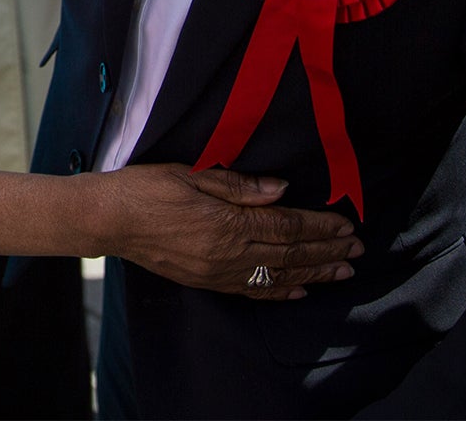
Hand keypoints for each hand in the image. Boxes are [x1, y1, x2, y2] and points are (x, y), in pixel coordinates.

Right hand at [99, 163, 360, 299]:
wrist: (108, 219)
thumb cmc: (145, 188)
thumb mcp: (190, 173)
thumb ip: (237, 185)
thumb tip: (281, 190)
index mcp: (227, 222)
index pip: (286, 226)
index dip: (319, 226)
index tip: (346, 225)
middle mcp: (228, 253)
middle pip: (289, 254)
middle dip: (327, 251)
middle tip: (357, 250)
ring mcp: (218, 272)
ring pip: (277, 276)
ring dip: (314, 273)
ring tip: (342, 271)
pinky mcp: (206, 281)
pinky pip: (251, 291)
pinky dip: (280, 292)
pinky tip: (300, 290)